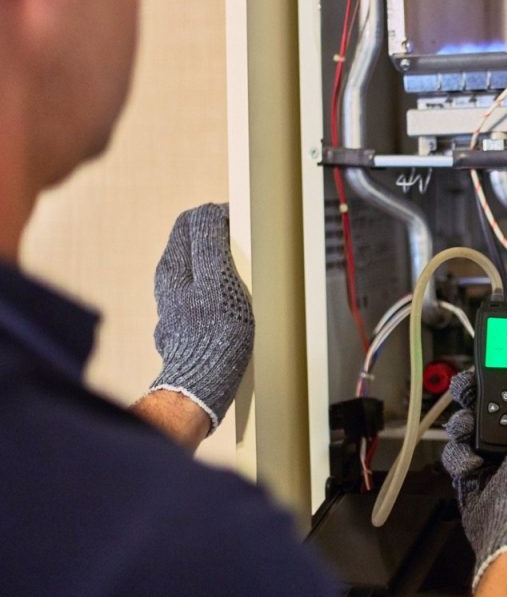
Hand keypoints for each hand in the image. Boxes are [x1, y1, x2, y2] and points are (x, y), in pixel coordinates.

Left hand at [148, 204, 253, 432]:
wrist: (203, 384)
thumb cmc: (214, 334)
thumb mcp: (217, 280)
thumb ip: (210, 243)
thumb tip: (206, 212)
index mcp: (173, 265)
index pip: (192, 222)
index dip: (219, 217)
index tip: (243, 225)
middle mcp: (168, 282)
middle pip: (193, 244)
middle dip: (219, 239)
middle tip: (247, 250)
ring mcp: (174, 304)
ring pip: (198, 269)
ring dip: (221, 265)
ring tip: (245, 277)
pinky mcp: (183, 325)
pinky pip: (202, 294)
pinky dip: (219, 289)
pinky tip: (233, 305)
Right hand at [442, 371, 506, 588]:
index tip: (496, 369)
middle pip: (492, 407)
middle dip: (477, 397)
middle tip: (467, 391)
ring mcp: (496, 461)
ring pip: (469, 427)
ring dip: (464, 424)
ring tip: (467, 430)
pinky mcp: (474, 476)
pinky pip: (457, 454)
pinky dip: (460, 455)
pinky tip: (472, 463)